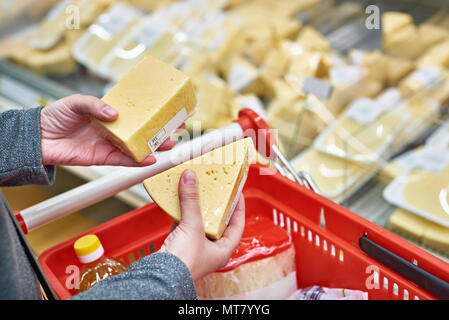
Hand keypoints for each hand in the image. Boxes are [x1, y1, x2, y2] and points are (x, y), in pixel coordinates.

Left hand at [40, 94, 179, 165]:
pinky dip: (138, 161)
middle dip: (160, 131)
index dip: (152, 112)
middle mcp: (113, 129)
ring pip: (137, 146)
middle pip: (142, 131)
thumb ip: (95, 105)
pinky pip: (124, 161)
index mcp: (109, 113)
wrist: (38, 139)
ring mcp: (110, 144)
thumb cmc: (54, 117)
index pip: (136, 113)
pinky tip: (151, 159)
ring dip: (154, 146)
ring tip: (169, 144)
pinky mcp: (103, 158)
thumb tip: (114, 114)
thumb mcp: (75, 102)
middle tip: (177, 129)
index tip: (168, 110)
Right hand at [159, 170, 244, 280]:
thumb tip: (191, 179)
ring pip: (199, 223)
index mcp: (222, 250)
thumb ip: (191, 201)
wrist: (160, 277)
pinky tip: (179, 201)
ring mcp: (194, 248)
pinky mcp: (179, 246)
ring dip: (197, 208)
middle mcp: (210, 250)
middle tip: (216, 190)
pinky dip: (181, 213)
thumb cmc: (184, 264)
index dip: (239, 207)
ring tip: (198, 192)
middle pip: (217, 222)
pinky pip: (183, 225)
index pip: (238, 224)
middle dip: (215, 205)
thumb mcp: (192, 227)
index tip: (237, 192)